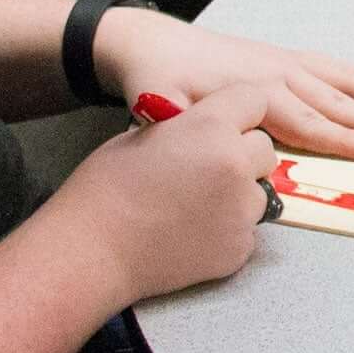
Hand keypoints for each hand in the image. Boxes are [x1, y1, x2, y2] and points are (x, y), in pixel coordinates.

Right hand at [57, 83, 276, 302]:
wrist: (89, 253)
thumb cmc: (104, 190)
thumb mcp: (144, 134)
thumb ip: (188, 127)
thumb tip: (208, 129)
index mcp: (211, 127)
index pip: (254, 99)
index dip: (237, 112)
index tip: (221, 126)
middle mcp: (236, 163)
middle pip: (264, 148)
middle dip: (241, 154)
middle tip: (204, 171)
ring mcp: (242, 208)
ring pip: (259, 190)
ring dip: (237, 194)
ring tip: (193, 206)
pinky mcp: (240, 246)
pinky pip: (247, 228)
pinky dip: (227, 229)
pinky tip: (191, 234)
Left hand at [95, 7, 353, 161]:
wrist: (153, 44)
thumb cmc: (159, 81)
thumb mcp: (162, 107)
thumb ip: (192, 125)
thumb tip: (216, 145)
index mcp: (258, 91)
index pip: (312, 122)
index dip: (346, 140)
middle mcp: (281, 74)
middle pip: (341, 103)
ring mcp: (286, 63)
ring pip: (347, 82)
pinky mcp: (285, 58)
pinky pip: (335, 67)